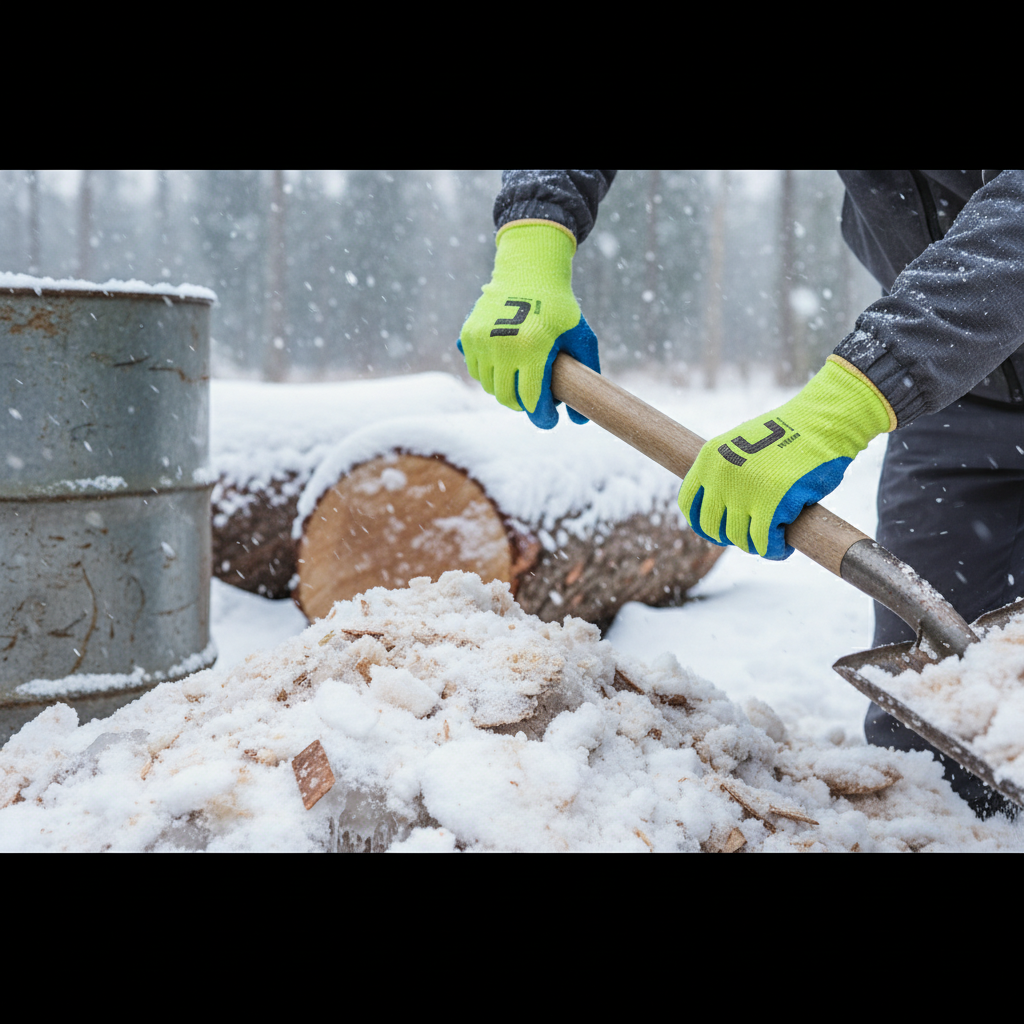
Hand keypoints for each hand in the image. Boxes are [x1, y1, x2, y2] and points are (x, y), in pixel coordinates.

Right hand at [457, 220, 599, 428]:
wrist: (528, 271)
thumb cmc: (560, 308)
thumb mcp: (581, 337)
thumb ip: (587, 375)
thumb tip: (581, 420)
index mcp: (532, 348)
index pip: (532, 400)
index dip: (542, 417)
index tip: (550, 421)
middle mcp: (502, 346)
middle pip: (507, 399)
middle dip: (523, 406)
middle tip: (536, 400)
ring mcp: (481, 341)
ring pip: (489, 387)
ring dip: (505, 391)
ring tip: (521, 382)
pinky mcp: (468, 336)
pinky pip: (476, 371)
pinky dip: (490, 376)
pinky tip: (505, 368)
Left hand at [678, 356, 894, 558]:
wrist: (824, 421)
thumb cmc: (789, 435)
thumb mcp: (743, 445)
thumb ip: (727, 473)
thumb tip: (722, 512)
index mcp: (710, 458)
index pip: (689, 503)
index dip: (702, 523)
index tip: (719, 530)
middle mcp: (721, 476)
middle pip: (712, 526)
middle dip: (731, 537)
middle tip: (751, 536)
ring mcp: (745, 491)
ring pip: (739, 538)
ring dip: (755, 545)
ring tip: (771, 540)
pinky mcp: (773, 504)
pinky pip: (766, 542)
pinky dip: (775, 550)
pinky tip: (783, 547)